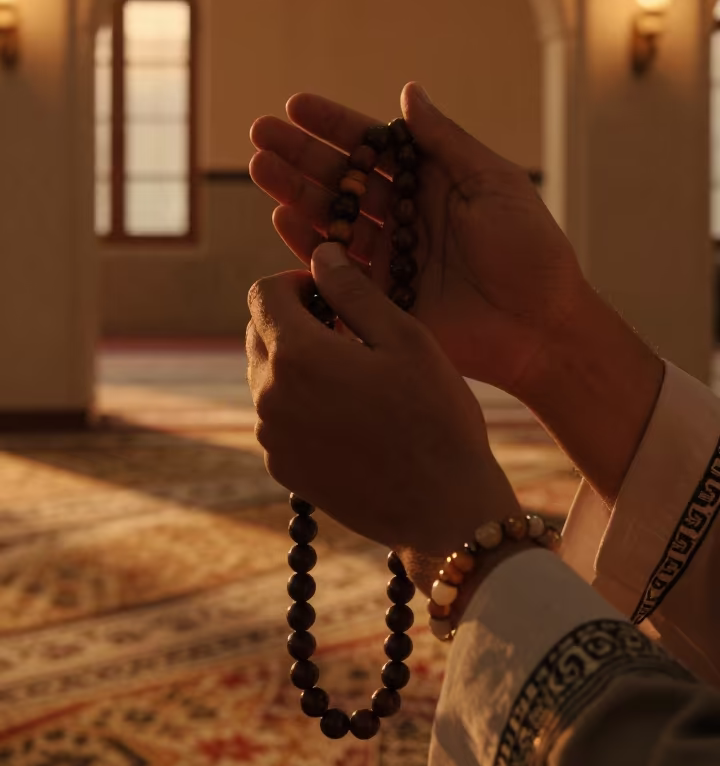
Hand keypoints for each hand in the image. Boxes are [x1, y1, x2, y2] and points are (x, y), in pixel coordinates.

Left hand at [246, 242, 518, 556]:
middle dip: (295, 320)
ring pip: (266, 375)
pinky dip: (301, 403)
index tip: (334, 294)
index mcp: (297, 355)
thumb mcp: (406, 338)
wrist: (445, 510)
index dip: (296, 282)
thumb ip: (354, 290)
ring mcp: (272, 437)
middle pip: (259, 332)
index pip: (262, 293)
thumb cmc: (436, 416)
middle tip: (349, 331)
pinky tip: (351, 415)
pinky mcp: (282, 468)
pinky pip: (277, 416)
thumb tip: (320, 254)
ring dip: (297, 363)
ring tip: (356, 375)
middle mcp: (269, 395)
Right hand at [250, 84, 664, 502]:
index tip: (296, 105)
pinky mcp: (381, 299)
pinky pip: (335, 268)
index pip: (375, 145)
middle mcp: (405, 215)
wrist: (542, 327)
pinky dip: (307, 243)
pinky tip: (282, 217)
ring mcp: (390, 257)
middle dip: (301, 154)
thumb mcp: (493, 183)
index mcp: (434, 182)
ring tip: (261, 167)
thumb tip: (407, 92)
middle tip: (262, 134)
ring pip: (333, 218)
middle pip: (344, 178)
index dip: (335, 124)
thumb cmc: (531, 250)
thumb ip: (445, 141)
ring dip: (295, 192)